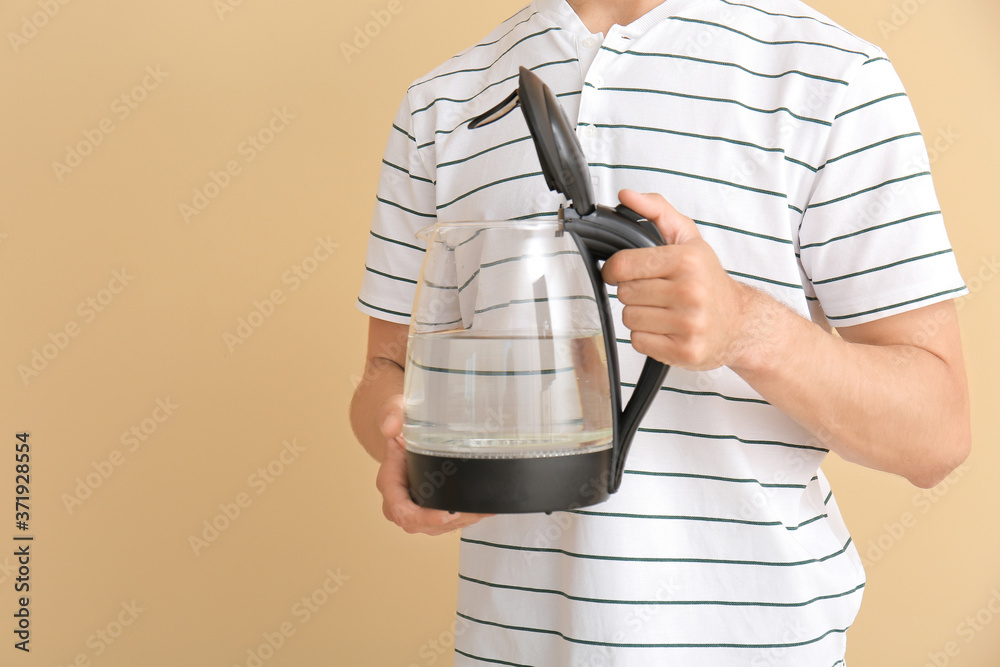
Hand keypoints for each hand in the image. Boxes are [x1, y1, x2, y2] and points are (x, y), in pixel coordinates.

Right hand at [374, 396, 491, 534]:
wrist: (405, 429)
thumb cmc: (401, 422)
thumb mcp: (395, 411)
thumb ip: (392, 414)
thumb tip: (391, 427)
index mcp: (389, 483)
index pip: (401, 510)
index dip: (422, 517)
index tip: (446, 514)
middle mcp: (400, 501)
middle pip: (422, 524)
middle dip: (450, 521)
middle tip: (476, 511)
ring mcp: (416, 508)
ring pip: (438, 526)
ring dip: (462, 520)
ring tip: (484, 509)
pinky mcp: (430, 508)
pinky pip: (447, 520)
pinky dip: (466, 516)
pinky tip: (485, 508)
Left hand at [601, 190, 755, 370]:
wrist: (740, 322)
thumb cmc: (709, 280)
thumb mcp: (688, 239)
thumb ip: (657, 210)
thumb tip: (626, 196)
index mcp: (687, 261)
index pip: (623, 265)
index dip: (615, 269)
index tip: (623, 272)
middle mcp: (690, 292)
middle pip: (624, 293)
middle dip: (634, 292)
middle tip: (656, 292)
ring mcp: (689, 324)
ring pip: (629, 319)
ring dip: (640, 315)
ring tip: (663, 310)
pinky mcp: (685, 351)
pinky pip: (639, 342)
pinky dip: (647, 337)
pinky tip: (666, 328)